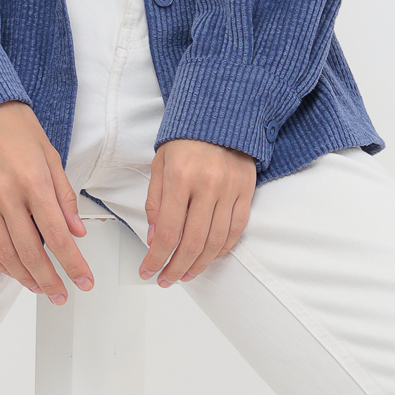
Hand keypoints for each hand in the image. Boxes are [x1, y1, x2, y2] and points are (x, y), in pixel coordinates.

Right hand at [0, 100, 93, 303]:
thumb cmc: (15, 127)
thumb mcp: (50, 156)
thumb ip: (64, 196)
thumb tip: (77, 231)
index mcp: (33, 182)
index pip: (57, 236)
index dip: (72, 264)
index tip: (84, 281)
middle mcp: (7, 196)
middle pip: (30, 253)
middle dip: (49, 280)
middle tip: (61, 294)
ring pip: (4, 254)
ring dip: (23, 277)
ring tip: (38, 287)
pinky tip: (10, 269)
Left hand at [140, 139, 255, 285]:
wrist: (219, 116)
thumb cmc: (185, 139)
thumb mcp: (159, 165)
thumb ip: (155, 202)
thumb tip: (155, 238)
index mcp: (180, 177)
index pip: (168, 232)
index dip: (157, 258)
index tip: (148, 270)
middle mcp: (207, 185)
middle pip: (192, 243)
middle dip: (176, 268)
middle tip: (166, 279)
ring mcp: (230, 190)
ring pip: (216, 242)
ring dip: (199, 264)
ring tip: (185, 274)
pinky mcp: (246, 191)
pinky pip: (236, 230)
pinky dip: (222, 249)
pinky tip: (209, 257)